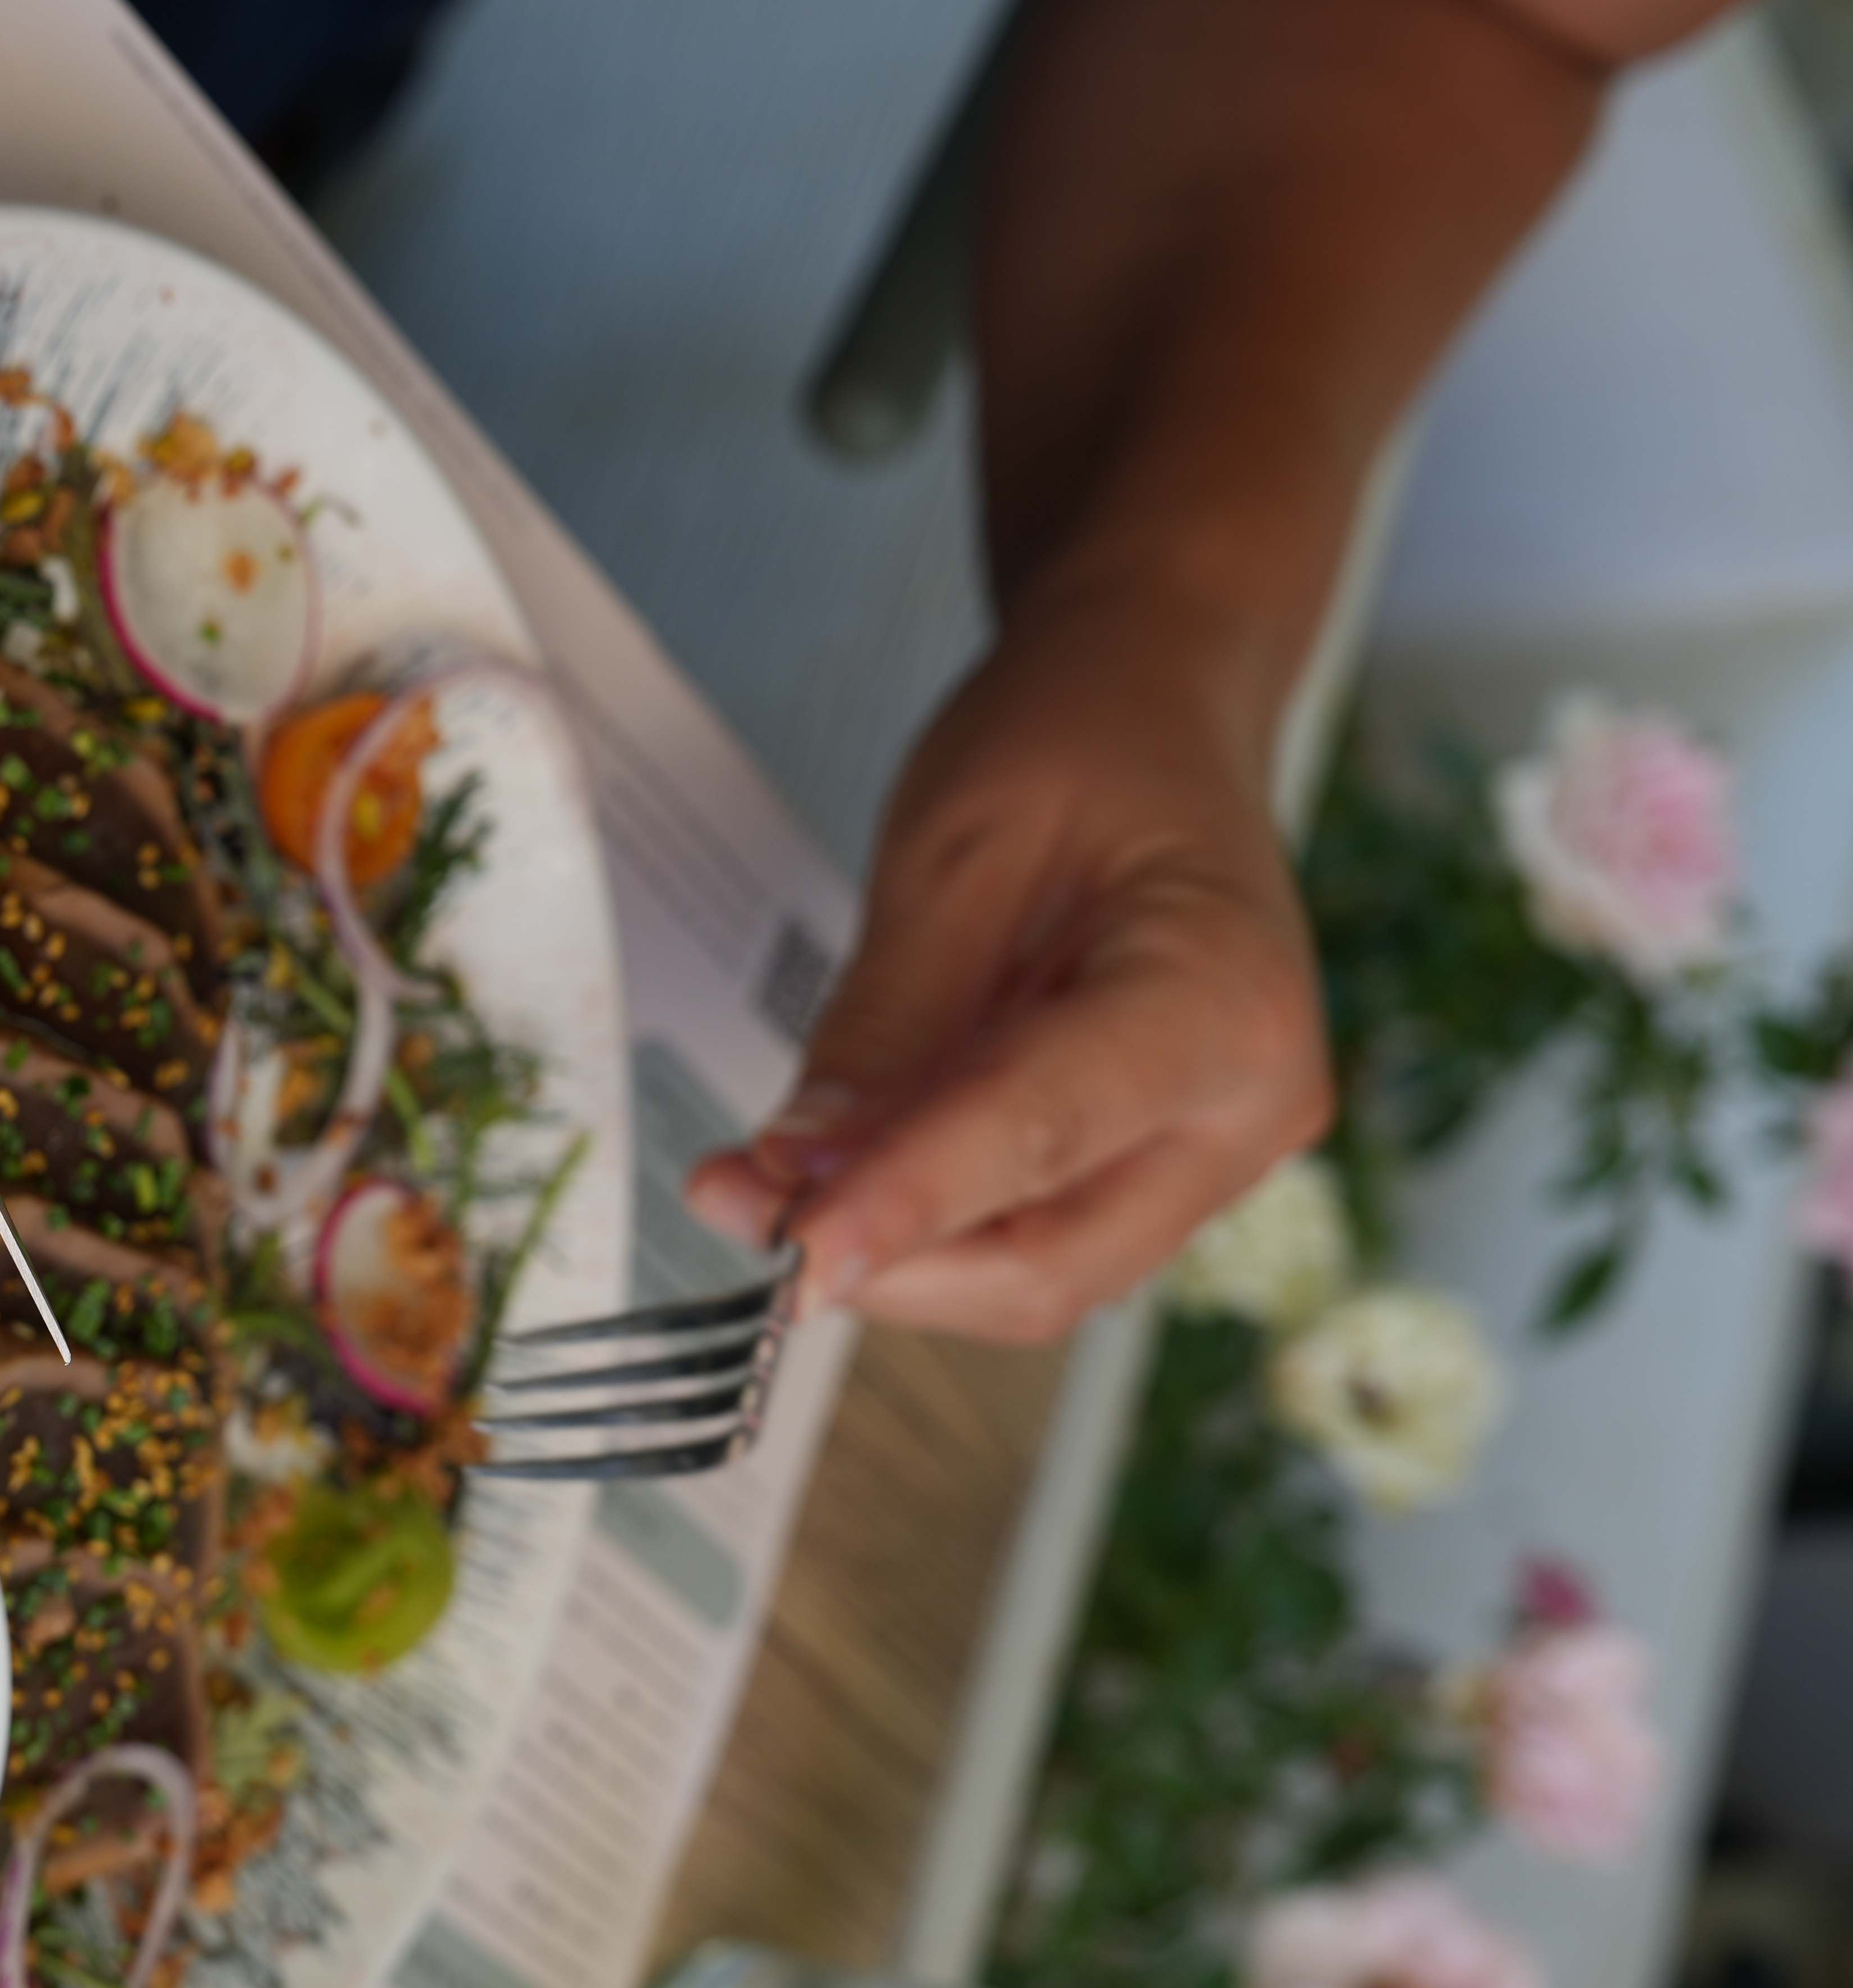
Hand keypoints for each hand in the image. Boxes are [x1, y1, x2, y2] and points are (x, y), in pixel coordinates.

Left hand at [684, 617, 1331, 1341]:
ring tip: (763, 1189)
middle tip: (738, 1205)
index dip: (907, 1204)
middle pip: (1050, 1260)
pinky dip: (925, 1227)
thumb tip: (799, 1165)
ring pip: (1035, 1274)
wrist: (1152, 713)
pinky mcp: (1155, 1163)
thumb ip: (886, 1019)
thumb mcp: (956, 850)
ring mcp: (1213, 1146)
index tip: (793, 1246)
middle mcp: (1250, 1101)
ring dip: (892, 1257)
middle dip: (885, 1259)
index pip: (1045, 1134)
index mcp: (1230, 997)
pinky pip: (1031, 1235)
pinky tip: (836, 1179)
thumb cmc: (1081, 746)